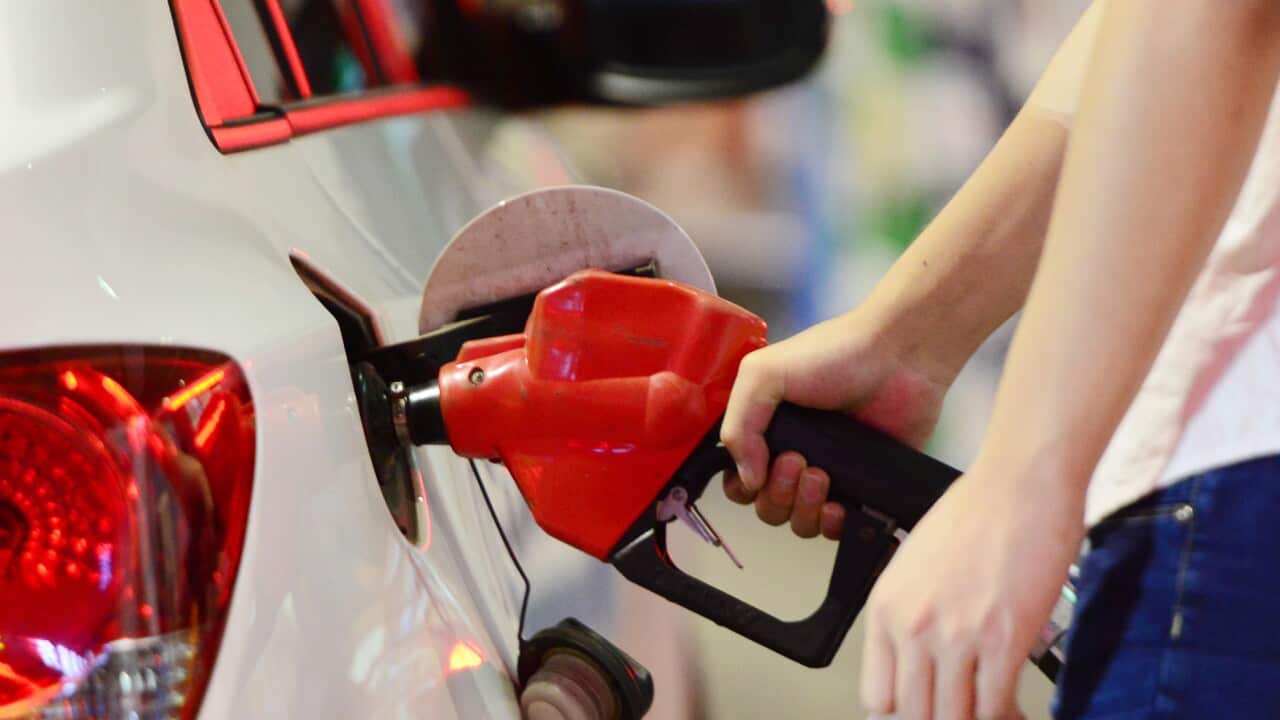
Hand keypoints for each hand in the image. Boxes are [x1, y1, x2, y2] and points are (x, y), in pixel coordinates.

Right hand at [720, 305, 956, 538]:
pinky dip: (832, 525)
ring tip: (821, 475)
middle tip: (798, 461)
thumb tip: (747, 478)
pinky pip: (837, 529)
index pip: (738, 479)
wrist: (899, 355)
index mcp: (767, 430)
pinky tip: (838, 505)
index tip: (761, 465)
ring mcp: (830, 474)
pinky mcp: (864, 487)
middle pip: (766, 506)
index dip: (743, 484)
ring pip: (798, 522)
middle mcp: (794, 455)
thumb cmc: (834, 354)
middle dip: (777, 494)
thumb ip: (739, 426)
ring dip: (802, 508)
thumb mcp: (763, 373)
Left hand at [859, 461, 1082, 718]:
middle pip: (915, 715)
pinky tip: (1012, 709)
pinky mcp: (1003, 640)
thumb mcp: (915, 566)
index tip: (923, 715)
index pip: (877, 696)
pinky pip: (995, 706)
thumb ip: (911, 616)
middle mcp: (912, 627)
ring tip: (990, 713)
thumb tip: (919, 665)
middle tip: (961, 714)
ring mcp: (956, 637)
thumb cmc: (975, 514)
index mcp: (886, 609)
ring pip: (954, 719)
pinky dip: (1005, 716)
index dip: (902, 716)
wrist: (1018, 484)